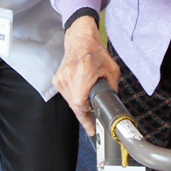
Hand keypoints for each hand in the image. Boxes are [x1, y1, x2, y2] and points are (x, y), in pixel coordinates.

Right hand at [53, 16, 120, 135]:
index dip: (87, 120)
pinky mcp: (57, 79)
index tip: (92, 130)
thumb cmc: (95, 52)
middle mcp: (68, 80)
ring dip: (80, 102)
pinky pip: (67, 94)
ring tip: (88, 94)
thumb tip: (113, 101)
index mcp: (82, 77)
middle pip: (76, 106)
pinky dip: (74, 95)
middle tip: (94, 116)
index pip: (80, 106)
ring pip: (71, 101)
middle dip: (86, 111)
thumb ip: (112, 88)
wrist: (80, 39)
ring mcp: (60, 80)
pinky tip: (81, 89)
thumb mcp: (112, 70)